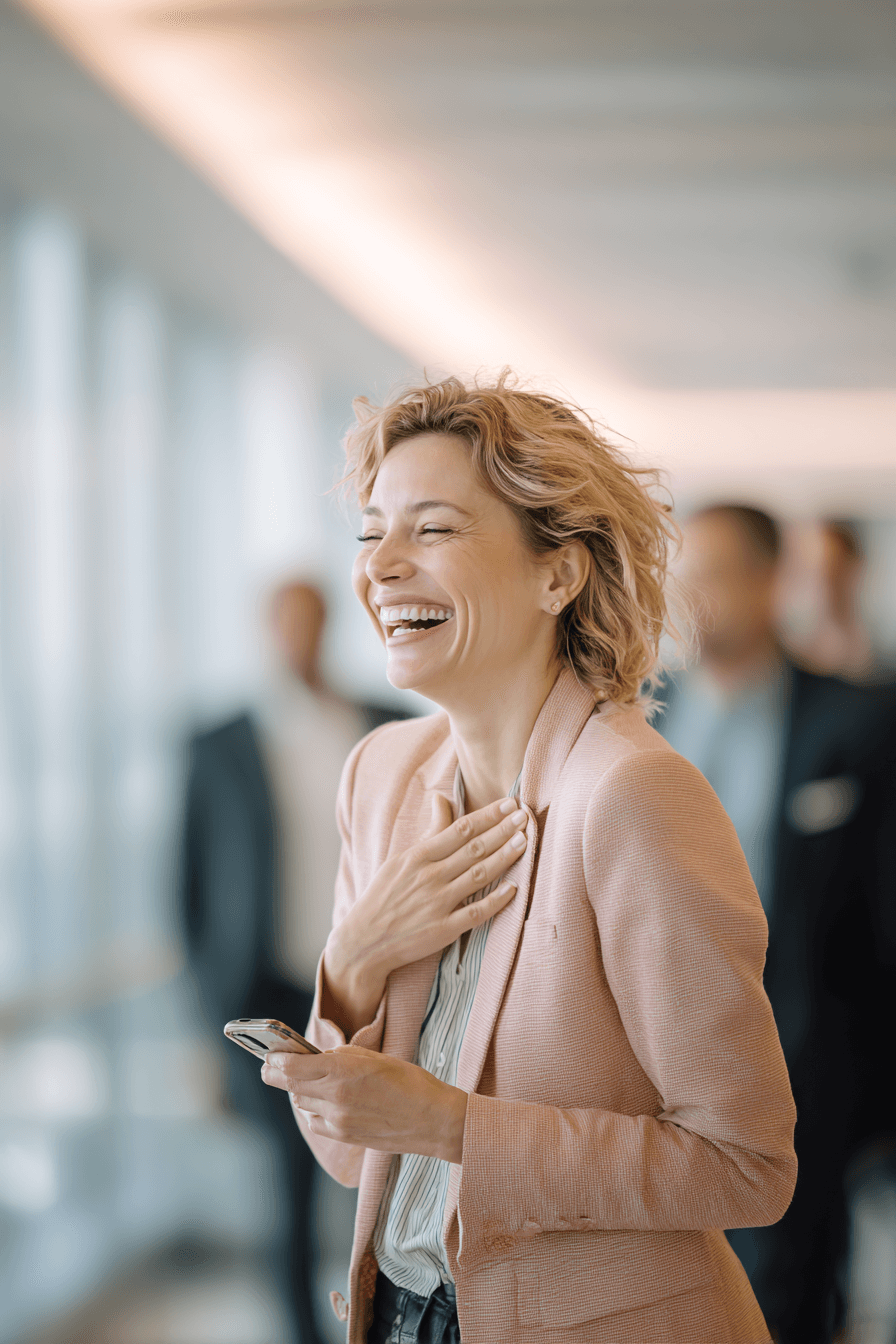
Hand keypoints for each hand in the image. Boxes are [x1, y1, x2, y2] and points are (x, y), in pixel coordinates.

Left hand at [261, 1046, 467, 1162]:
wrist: (432, 1120)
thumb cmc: (409, 1082)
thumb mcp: (374, 1057)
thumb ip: (341, 1057)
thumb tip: (317, 1058)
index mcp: (342, 1070)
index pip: (292, 1066)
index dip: (275, 1060)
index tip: (269, 1055)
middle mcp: (335, 1096)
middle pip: (290, 1086)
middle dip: (277, 1075)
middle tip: (270, 1068)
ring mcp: (337, 1120)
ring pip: (302, 1103)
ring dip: (300, 1091)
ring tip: (309, 1081)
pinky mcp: (343, 1137)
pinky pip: (317, 1121)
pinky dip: (315, 1111)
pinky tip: (327, 1103)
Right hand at [323, 794, 528, 1033]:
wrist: (364, 941)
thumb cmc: (384, 895)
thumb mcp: (401, 858)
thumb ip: (429, 831)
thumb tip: (441, 797)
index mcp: (418, 856)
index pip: (460, 829)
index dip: (488, 815)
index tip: (509, 803)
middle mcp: (429, 877)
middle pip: (474, 848)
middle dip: (502, 831)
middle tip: (524, 816)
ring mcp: (437, 904)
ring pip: (478, 876)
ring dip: (504, 858)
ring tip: (525, 842)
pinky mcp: (443, 930)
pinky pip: (475, 912)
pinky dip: (495, 901)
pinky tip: (513, 889)